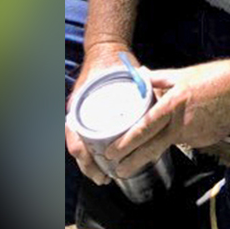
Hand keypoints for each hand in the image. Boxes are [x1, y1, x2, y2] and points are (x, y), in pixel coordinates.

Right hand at [65, 42, 135, 185]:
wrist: (104, 50)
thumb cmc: (113, 63)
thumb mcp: (124, 73)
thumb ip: (139, 82)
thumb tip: (153, 90)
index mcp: (81, 105)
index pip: (75, 138)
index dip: (85, 158)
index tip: (99, 169)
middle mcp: (76, 112)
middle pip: (77, 147)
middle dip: (89, 167)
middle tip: (104, 179)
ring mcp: (79, 115)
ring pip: (80, 146)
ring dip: (89, 164)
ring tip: (104, 177)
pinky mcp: (85, 118)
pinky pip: (84, 139)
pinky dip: (90, 154)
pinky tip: (101, 165)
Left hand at [105, 58, 229, 177]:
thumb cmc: (217, 76)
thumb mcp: (185, 73)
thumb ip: (160, 78)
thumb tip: (141, 76)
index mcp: (173, 105)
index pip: (144, 128)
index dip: (126, 142)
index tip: (111, 152)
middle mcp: (182, 124)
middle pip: (153, 147)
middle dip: (133, 161)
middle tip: (118, 170)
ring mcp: (196, 135)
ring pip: (174, 140)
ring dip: (169, 137)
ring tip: (187, 116)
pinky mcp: (207, 141)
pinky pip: (191, 139)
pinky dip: (189, 132)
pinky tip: (200, 118)